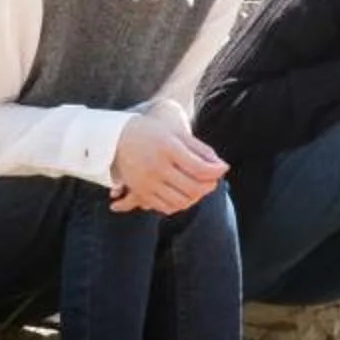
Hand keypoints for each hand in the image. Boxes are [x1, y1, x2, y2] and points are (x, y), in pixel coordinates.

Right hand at [110, 121, 228, 214]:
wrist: (116, 138)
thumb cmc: (151, 132)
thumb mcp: (176, 133)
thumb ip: (199, 149)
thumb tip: (220, 165)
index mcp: (167, 149)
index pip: (199, 167)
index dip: (216, 171)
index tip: (224, 168)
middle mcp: (157, 167)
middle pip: (192, 187)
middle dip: (209, 185)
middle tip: (214, 180)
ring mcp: (148, 182)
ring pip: (181, 201)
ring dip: (197, 197)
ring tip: (201, 187)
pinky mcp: (141, 192)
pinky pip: (166, 207)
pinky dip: (180, 204)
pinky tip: (185, 194)